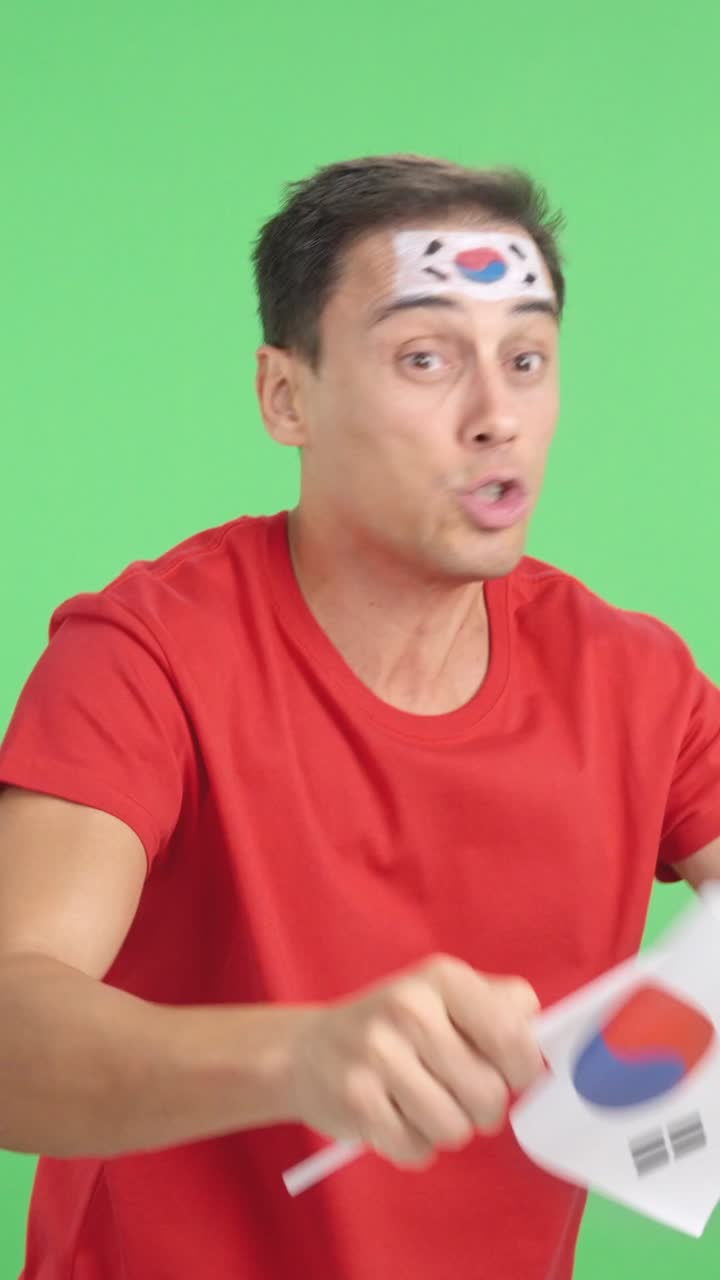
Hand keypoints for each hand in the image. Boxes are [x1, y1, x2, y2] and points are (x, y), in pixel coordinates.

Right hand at [286, 954, 545, 1168]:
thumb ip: (499, 1007)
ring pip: (456, 1129)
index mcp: (442, 978)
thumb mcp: (443, 996)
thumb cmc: (395, 1026)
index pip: (513, 1035)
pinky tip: (394, 1117)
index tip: (506, 1072)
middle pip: (489, 1094)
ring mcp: (378, 1055)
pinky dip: (413, 1145)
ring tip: (422, 1103)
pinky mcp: (357, 1102)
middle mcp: (409, 1009)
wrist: (307, 1050)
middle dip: (481, 1106)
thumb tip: (543, 1037)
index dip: (521, 1068)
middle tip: (455, 1090)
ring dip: (447, 1128)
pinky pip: (417, 1151)